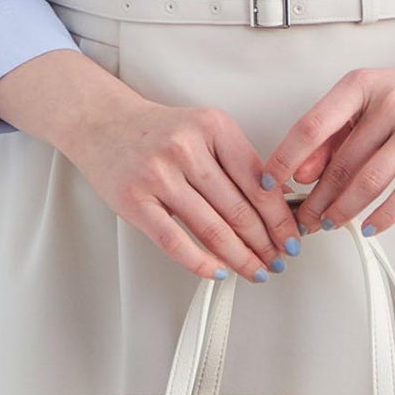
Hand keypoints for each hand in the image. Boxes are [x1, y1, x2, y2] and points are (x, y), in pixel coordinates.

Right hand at [60, 91, 306, 283]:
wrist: (102, 123)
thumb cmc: (158, 131)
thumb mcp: (204, 129)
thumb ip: (237, 160)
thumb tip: (275, 206)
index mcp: (213, 126)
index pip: (259, 180)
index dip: (279, 215)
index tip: (292, 235)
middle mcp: (186, 147)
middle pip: (239, 207)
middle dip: (265, 242)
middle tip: (279, 259)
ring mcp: (159, 174)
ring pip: (212, 228)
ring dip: (240, 257)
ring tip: (256, 270)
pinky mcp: (135, 200)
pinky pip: (175, 242)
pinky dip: (201, 263)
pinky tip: (219, 271)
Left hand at [262, 18, 394, 236]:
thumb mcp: (370, 98)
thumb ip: (336, 131)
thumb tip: (302, 170)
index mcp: (361, 85)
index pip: (313, 125)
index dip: (287, 157)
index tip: (268, 182)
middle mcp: (389, 101)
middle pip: (342, 161)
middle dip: (317, 198)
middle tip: (304, 220)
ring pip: (371, 177)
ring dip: (346, 209)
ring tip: (332, 224)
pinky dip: (387, 214)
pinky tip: (372, 226)